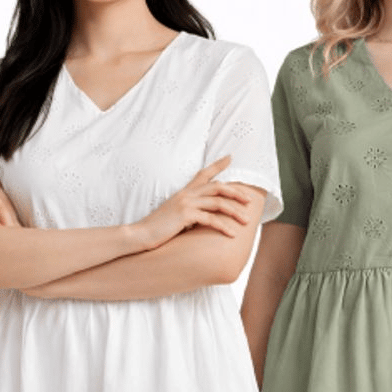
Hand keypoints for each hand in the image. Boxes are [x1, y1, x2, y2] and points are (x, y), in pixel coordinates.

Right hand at [136, 156, 251, 249]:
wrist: (141, 234)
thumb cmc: (158, 228)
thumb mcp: (175, 214)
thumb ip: (189, 211)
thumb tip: (203, 216)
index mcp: (184, 192)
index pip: (203, 173)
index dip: (217, 164)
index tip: (230, 157)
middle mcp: (186, 194)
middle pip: (218, 186)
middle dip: (236, 192)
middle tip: (250, 200)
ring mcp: (186, 203)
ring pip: (218, 202)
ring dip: (235, 212)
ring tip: (246, 221)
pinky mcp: (185, 215)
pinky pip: (211, 219)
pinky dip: (224, 226)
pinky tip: (232, 234)